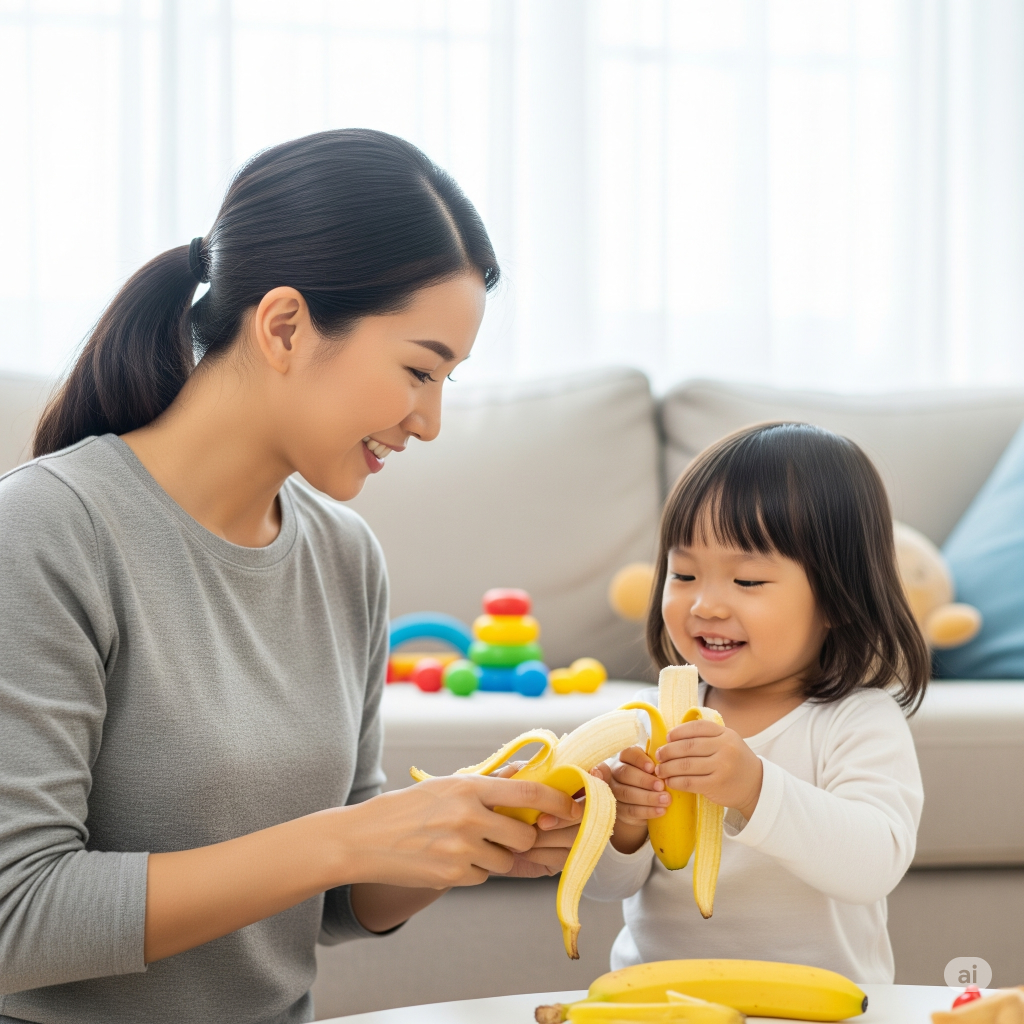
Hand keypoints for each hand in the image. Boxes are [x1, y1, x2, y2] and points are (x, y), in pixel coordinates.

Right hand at [344, 773, 581, 888]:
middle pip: (524, 834)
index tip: (570, 807)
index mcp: (468, 788)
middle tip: (510, 833)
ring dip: (497, 855)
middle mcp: (468, 817)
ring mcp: (460, 849)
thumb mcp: (446, 786)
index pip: (528, 794)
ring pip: (505, 859)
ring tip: (468, 844)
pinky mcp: (452, 876)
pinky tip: (450, 858)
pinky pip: (483, 876)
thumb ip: (485, 788)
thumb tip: (527, 786)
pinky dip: (475, 870)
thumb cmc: (406, 808)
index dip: (557, 802)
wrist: (363, 839)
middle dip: (524, 837)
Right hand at [592, 746, 667, 853]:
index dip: (640, 760)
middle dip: (645, 780)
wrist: (640, 803)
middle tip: (662, 786)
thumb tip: (672, 760)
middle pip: (625, 773)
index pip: (628, 753)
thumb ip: (658, 762)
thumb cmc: (650, 778)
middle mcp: (615, 772)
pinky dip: (647, 811)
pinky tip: (661, 811)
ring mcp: (614, 791)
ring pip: (626, 793)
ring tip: (666, 800)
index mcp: (625, 758)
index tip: (653, 767)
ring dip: (648, 797)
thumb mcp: (652, 768)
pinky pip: (630, 810)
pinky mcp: (618, 809)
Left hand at [656, 719, 762, 820]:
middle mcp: (725, 748)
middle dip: (668, 751)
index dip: (678, 731)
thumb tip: (673, 736)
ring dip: (667, 767)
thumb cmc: (735, 761)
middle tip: (658, 755)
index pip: (697, 727)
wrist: (756, 786)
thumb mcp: (728, 742)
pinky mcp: (716, 785)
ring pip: (685, 765)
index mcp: (726, 734)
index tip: (667, 738)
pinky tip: (670, 781)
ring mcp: (721, 767)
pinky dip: (675, 781)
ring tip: (659, 770)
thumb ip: (707, 736)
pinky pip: (689, 782)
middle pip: (687, 746)